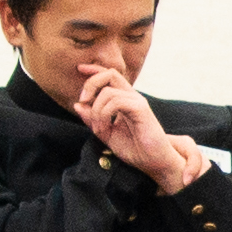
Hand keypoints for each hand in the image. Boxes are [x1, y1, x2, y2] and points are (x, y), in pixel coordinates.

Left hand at [73, 65, 206, 193]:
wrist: (153, 162)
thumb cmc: (134, 149)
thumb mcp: (106, 133)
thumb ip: (92, 119)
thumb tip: (77, 104)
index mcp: (124, 100)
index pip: (110, 75)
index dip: (94, 70)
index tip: (79, 68)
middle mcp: (132, 97)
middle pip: (110, 74)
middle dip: (91, 83)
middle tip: (83, 101)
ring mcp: (137, 101)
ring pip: (108, 92)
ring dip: (96, 111)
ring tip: (99, 130)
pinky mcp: (141, 109)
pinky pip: (116, 102)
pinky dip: (103, 115)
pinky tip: (105, 129)